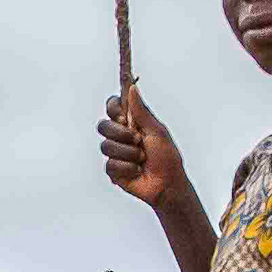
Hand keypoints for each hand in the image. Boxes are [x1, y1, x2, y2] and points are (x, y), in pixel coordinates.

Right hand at [98, 89, 185, 205]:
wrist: (167, 184)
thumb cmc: (166, 157)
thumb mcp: (156, 131)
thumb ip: (141, 111)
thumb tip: (132, 87)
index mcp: (132, 122)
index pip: (112, 106)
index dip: (114, 109)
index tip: (125, 117)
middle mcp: (120, 136)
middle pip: (103, 126)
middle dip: (122, 134)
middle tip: (138, 140)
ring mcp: (115, 153)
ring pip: (106, 146)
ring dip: (129, 153)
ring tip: (142, 159)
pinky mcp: (113, 170)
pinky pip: (111, 164)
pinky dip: (128, 168)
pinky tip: (137, 171)